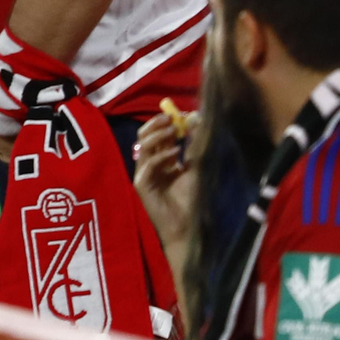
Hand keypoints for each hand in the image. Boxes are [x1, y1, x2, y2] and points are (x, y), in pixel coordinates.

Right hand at [132, 101, 199, 245]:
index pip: (158, 133)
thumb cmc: (190, 199)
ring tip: (174, 131)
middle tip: (172, 118)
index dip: (167, 121)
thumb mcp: (195, 166)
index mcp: (160, 158)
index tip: (184, 114)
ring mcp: (143, 174)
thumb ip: (194, 145)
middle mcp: (149, 163)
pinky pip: (148, 165)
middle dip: (157, 123)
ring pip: (142, 146)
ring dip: (158, 135)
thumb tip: (198, 120)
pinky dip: (161, 156)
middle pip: (144, 136)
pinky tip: (175, 154)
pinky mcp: (141, 185)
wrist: (187, 226)